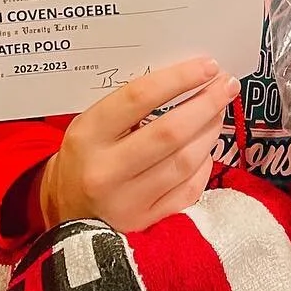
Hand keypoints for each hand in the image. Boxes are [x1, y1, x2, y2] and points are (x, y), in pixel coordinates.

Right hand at [39, 58, 238, 233]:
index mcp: (88, 135)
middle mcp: (106, 170)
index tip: (208, 65)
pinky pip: (187, 191)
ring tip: (219, 111)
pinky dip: (204, 165)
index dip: (179, 78)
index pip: (138, 97)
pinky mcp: (144, 224)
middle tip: (227, 85)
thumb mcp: (91, 123)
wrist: (63, 212)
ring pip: (184, 162)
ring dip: (210, 132)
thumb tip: (186, 79)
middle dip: (206, 104)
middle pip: (170, 132)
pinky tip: (208, 148)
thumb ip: (130, 105)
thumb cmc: (85, 155)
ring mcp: (127, 202)